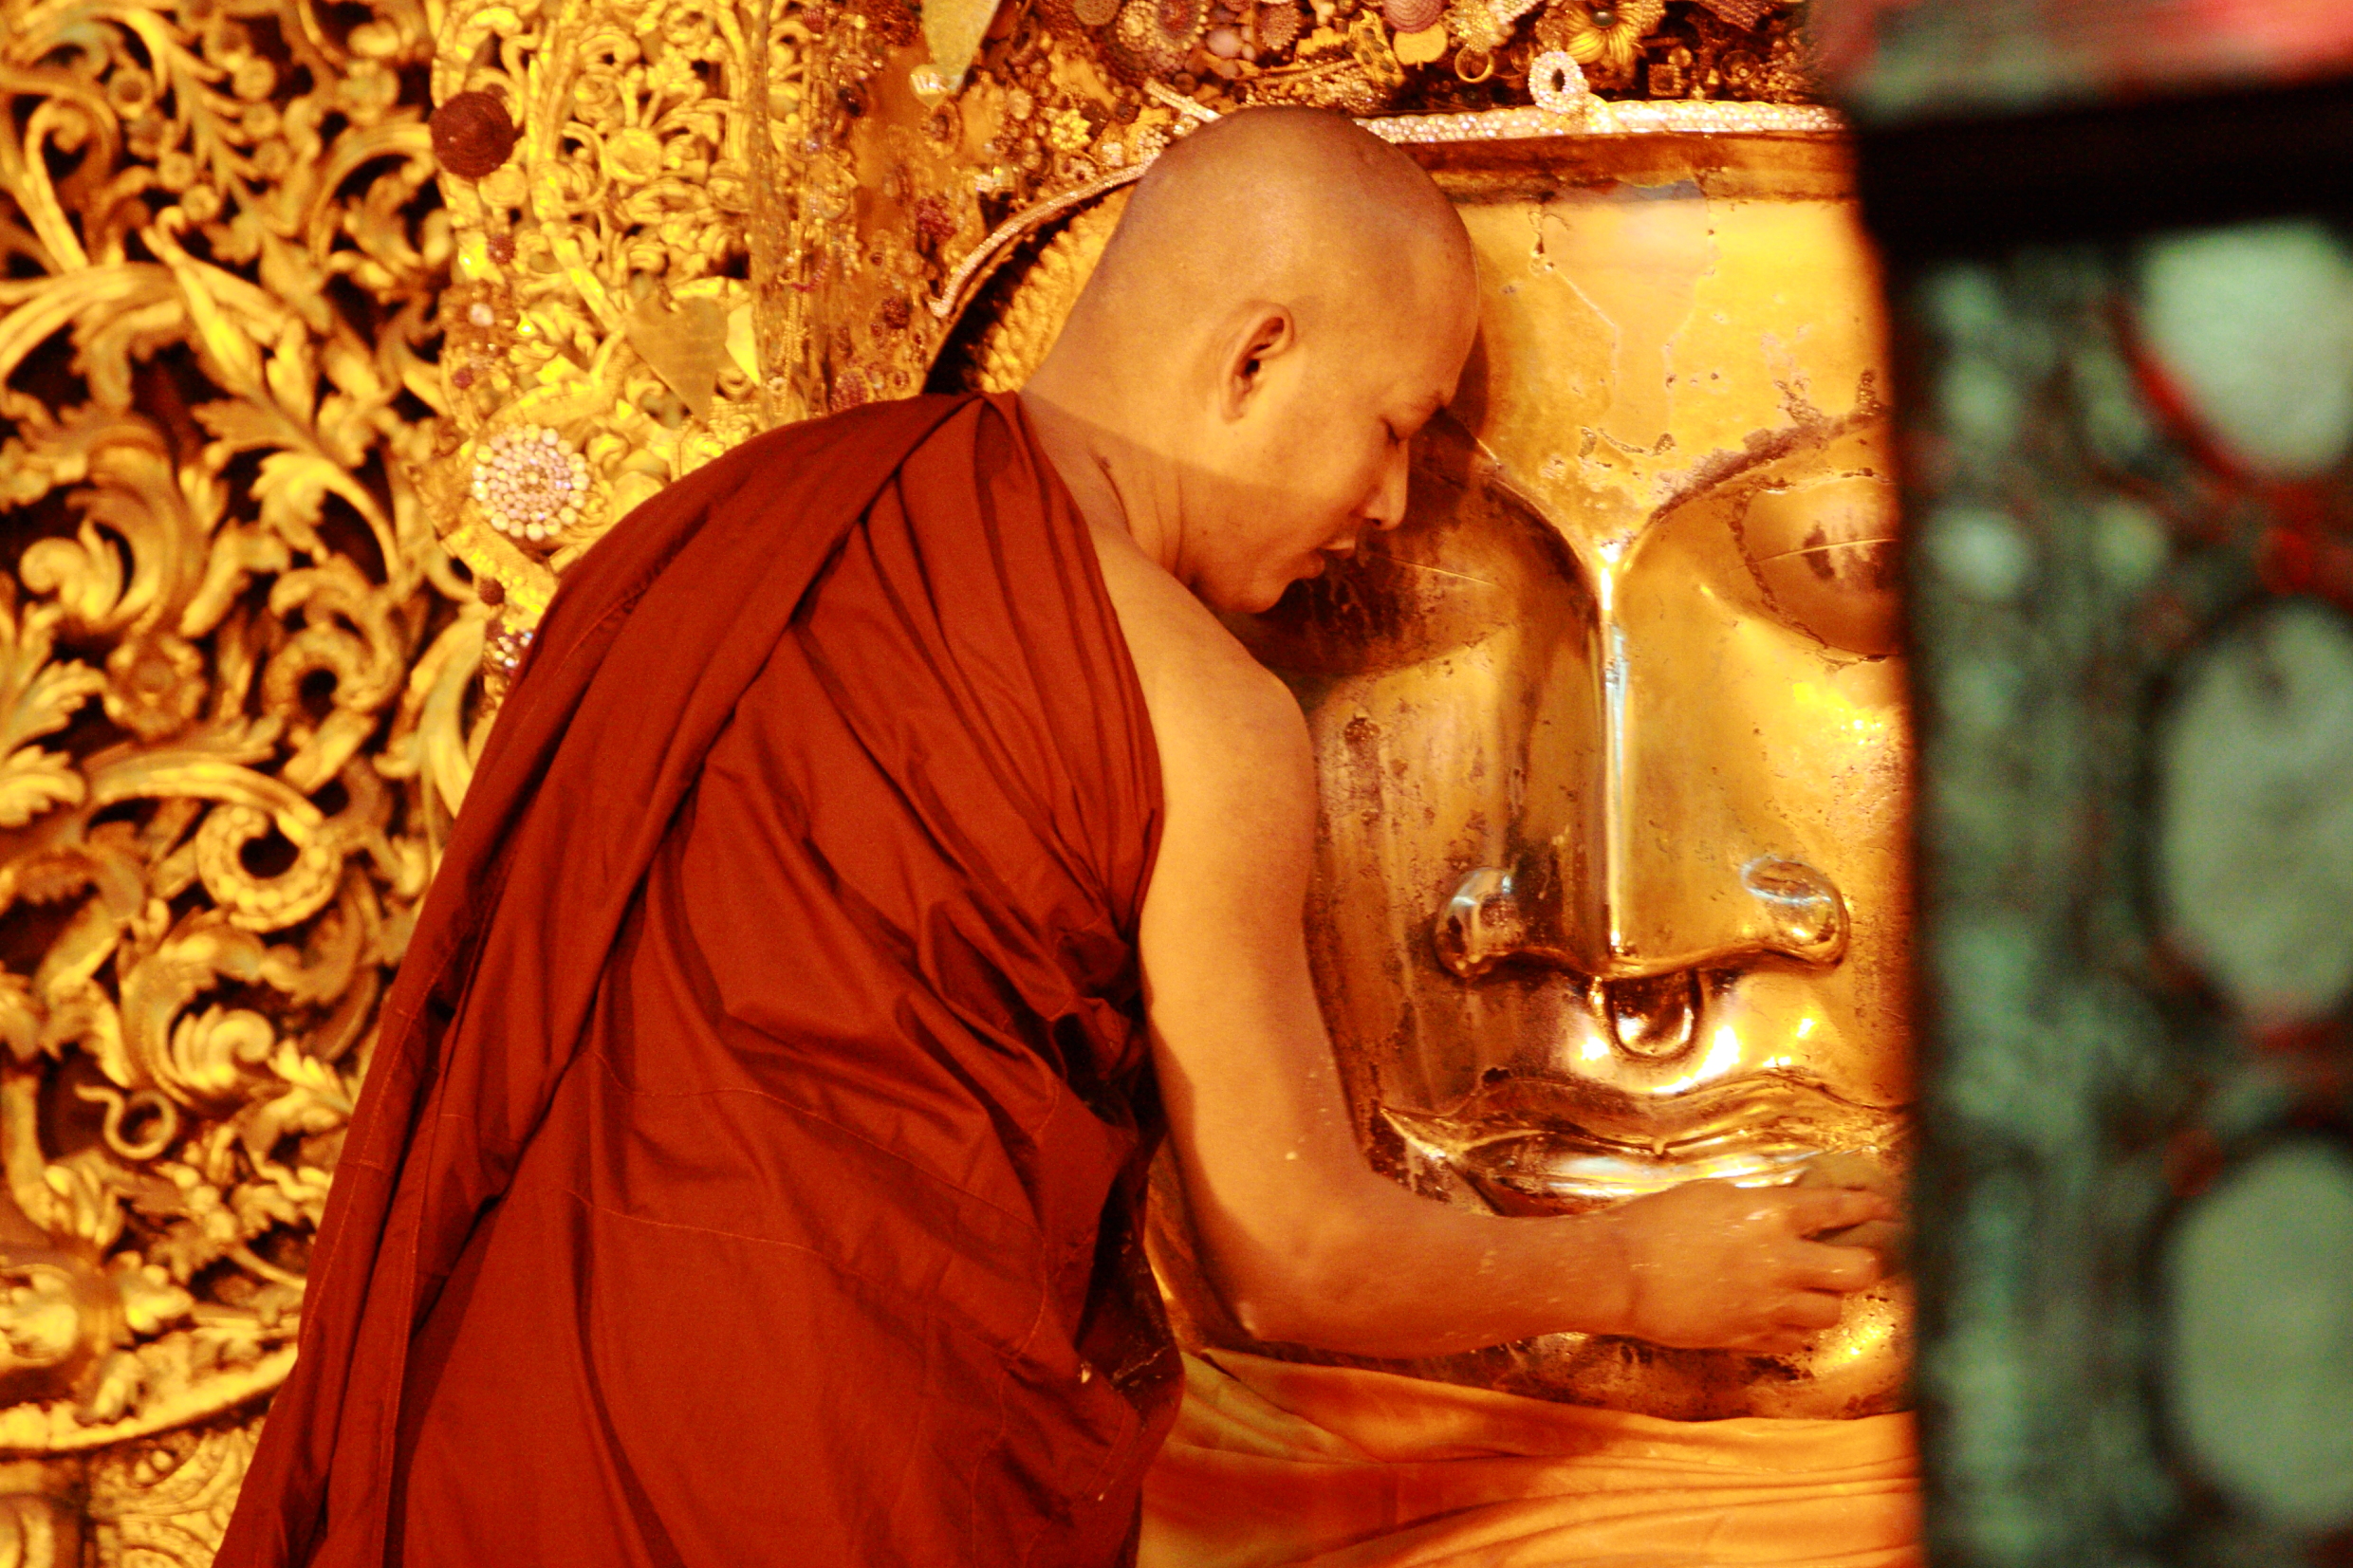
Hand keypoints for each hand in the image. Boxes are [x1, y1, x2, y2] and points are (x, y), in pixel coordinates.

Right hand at [1591, 1180, 1893, 1355]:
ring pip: (1832, 1313)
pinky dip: (1796, 1328)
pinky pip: (1796, 1340)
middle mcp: (1780, 1262)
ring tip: (1813, 1289)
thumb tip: (1793, 1212)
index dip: (1872, 1208)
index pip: (1841, 1209)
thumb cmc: (1656, 1223)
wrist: (1620, 1274)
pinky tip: (1781, 1314)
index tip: (1887, 1210)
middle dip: (1867, 1264)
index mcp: (1770, 1214)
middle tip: (1857, 1259)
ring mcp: (1768, 1305)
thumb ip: (1760, 1204)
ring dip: (1828, 1299)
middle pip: (1858, 1271)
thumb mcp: (1712, 1194)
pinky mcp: (1750, 1337)